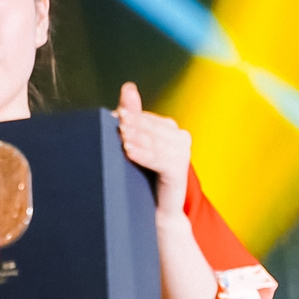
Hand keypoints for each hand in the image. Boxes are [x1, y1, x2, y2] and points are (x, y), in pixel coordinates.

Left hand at [115, 81, 190, 214]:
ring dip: (137, 138)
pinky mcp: (179, 170)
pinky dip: (143, 154)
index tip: (115, 114)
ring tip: (121, 136)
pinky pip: (159, 159)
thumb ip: (134, 116)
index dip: (132, 116)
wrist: (156, 212)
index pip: (148, 119)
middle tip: (118, 121)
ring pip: (155, 143)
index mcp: (171, 129)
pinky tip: (129, 151)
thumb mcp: (136, 145)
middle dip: (134, 124)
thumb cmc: (142, 178)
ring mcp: (182, 154)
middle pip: (152, 129)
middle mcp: (180, 138)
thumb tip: (128, 87)